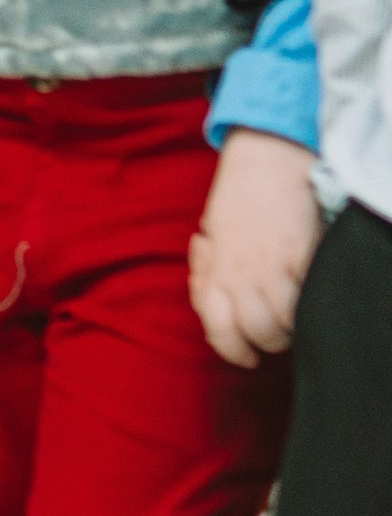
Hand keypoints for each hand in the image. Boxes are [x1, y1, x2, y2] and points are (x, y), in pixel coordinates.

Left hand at [189, 127, 322, 367]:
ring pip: (279, 324)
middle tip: (275, 337)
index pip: (217, 328)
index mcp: (216, 269)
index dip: (232, 350)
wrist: (265, 158)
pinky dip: (307, 307)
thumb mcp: (213, 235)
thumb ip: (210, 271)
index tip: (246, 358)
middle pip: (255, 333)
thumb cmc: (237, 197)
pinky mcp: (300, 254)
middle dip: (268, 344)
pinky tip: (307, 298)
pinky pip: (304, 298)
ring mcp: (270, 265)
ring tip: (293, 320)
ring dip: (289, 330)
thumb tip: (206, 298)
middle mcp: (240, 272)